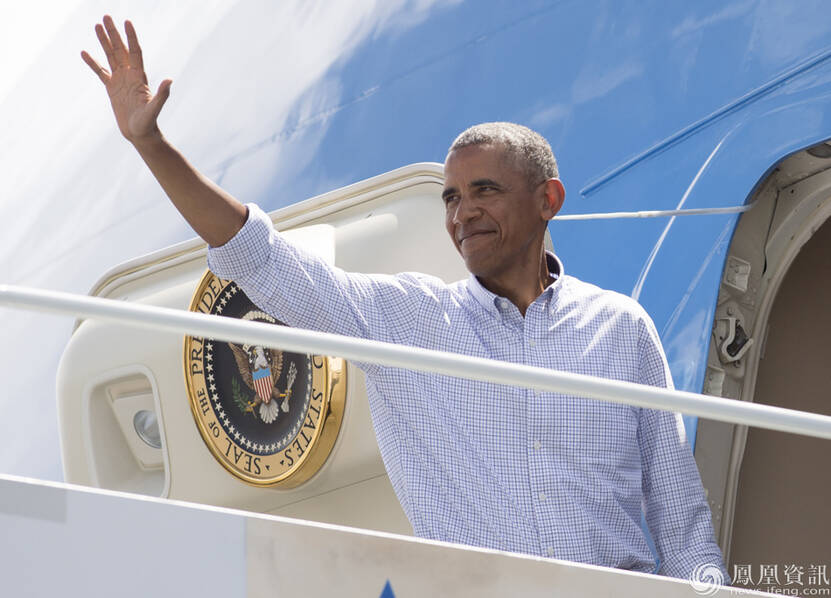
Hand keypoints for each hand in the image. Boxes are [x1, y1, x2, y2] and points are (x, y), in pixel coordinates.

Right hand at [81, 16, 171, 143]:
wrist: (140, 134)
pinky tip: (84, 52)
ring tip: (97, 25)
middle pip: (121, 50)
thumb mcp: (155, 109)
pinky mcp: (112, 89)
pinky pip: (100, 72)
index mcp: (140, 77)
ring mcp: (120, 81)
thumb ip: (162, 95)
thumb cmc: (149, 123)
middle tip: (106, 16)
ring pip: (111, 57)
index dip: (131, 38)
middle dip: (114, 34)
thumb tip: (170, 80)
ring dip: (104, 42)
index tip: (127, 22)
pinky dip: (93, 63)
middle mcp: (130, 75)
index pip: (135, 53)